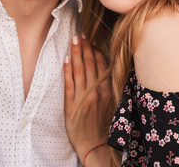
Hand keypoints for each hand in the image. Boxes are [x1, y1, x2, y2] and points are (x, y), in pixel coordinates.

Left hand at [64, 34, 111, 165]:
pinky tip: (66, 58)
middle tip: (81, 33)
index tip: (92, 39)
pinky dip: (67, 69)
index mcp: (107, 91)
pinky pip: (69, 83)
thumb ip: (109, 87)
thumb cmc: (104, 125)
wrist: (95, 146)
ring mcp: (83, 97)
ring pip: (80, 69)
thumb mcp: (113, 105)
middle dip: (85, 46)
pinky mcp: (72, 104)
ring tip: (74, 39)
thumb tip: (107, 70)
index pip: (102, 65)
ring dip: (76, 53)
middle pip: (90, 63)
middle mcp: (96, 92)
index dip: (96, 50)